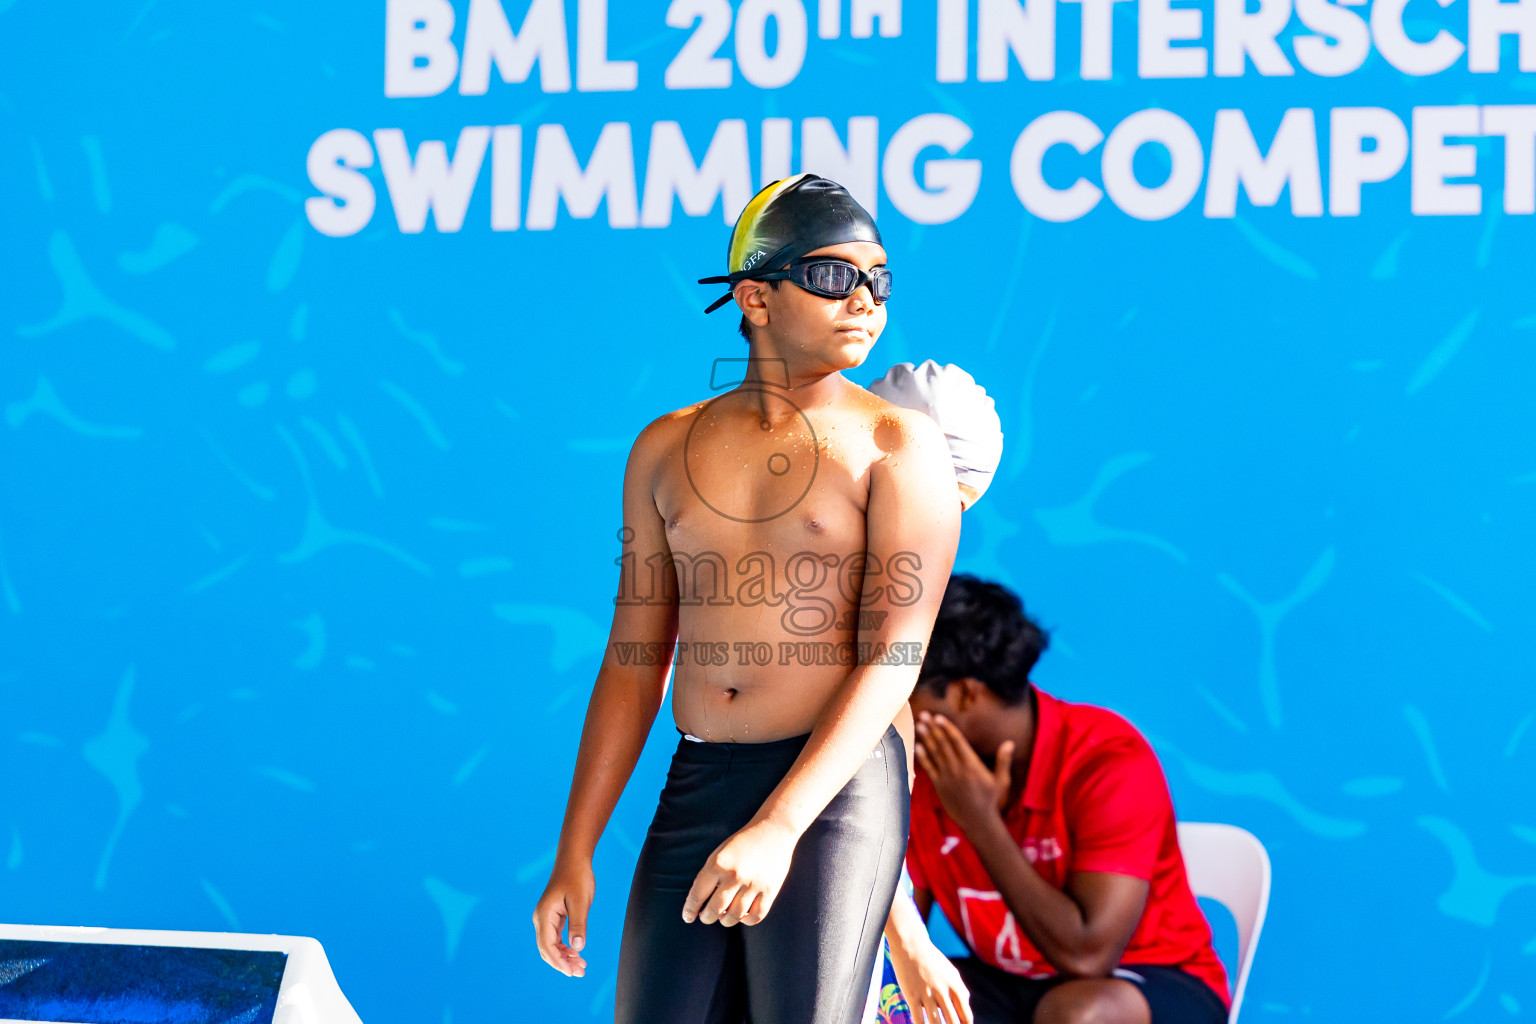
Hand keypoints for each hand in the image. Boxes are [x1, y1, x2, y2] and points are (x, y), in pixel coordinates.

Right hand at [532, 859, 594, 976]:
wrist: (574, 860)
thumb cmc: (577, 877)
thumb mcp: (580, 901)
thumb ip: (578, 924)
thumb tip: (578, 948)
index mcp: (544, 915)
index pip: (547, 946)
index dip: (558, 961)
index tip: (571, 972)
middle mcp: (541, 919)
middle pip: (547, 949)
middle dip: (562, 963)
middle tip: (581, 972)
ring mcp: (546, 919)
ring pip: (552, 946)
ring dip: (564, 958)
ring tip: (582, 967)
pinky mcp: (554, 918)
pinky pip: (556, 939)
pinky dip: (566, 949)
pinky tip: (578, 954)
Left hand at [682, 818, 797, 925]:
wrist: (773, 830)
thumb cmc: (742, 843)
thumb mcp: (719, 853)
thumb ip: (709, 876)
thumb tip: (701, 904)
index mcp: (718, 864)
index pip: (698, 895)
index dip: (690, 910)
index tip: (688, 917)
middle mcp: (734, 875)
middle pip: (715, 910)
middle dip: (706, 917)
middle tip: (706, 917)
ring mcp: (753, 884)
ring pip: (734, 916)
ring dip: (725, 920)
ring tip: (724, 916)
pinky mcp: (770, 890)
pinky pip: (755, 916)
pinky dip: (746, 920)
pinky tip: (742, 915)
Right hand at [887, 933, 974, 1023]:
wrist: (910, 945)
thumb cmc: (931, 959)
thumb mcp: (951, 972)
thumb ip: (960, 989)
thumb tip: (965, 1006)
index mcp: (956, 986)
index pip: (966, 1016)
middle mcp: (943, 991)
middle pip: (953, 1022)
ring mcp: (927, 994)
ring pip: (935, 1023)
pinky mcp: (912, 995)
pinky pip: (918, 1019)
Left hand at [914, 711, 1013, 835]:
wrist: (978, 822)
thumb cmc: (992, 801)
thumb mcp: (1002, 781)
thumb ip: (1003, 761)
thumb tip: (1009, 742)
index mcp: (972, 765)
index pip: (957, 742)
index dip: (947, 728)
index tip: (938, 717)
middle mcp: (957, 769)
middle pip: (943, 744)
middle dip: (933, 728)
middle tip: (924, 714)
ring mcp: (947, 777)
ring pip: (935, 754)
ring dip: (926, 738)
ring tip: (919, 725)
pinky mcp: (940, 786)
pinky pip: (930, 769)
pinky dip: (923, 757)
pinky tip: (918, 746)